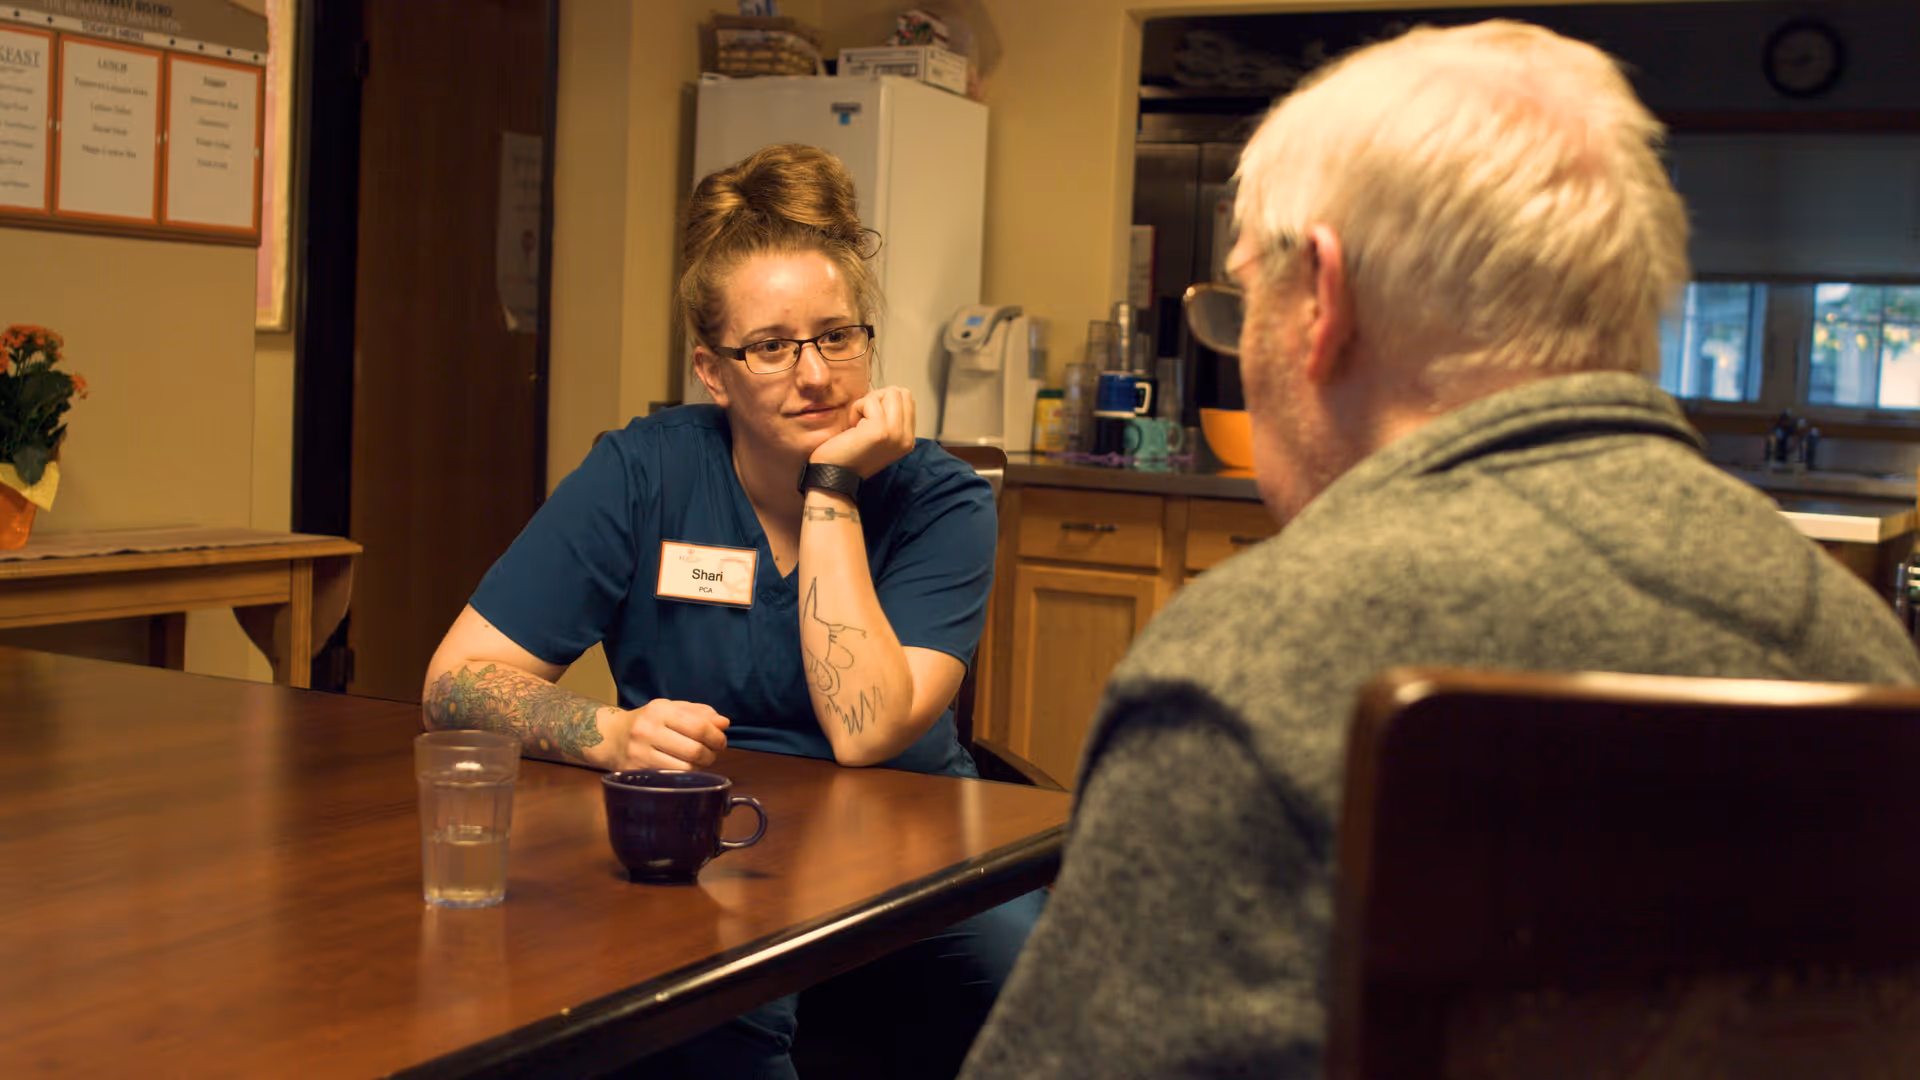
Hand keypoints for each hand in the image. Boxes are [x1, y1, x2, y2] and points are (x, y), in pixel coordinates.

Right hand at [591, 699, 729, 770]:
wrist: (610, 737)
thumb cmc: (648, 722)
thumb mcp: (671, 709)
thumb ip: (699, 713)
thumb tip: (724, 723)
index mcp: (659, 710)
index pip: (698, 726)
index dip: (716, 737)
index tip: (721, 741)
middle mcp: (647, 730)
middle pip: (694, 750)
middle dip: (711, 754)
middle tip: (712, 753)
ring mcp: (639, 753)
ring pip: (685, 768)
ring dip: (700, 767)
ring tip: (699, 761)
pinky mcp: (635, 772)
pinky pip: (671, 778)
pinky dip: (685, 776)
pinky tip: (685, 769)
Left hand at [810, 387, 915, 477]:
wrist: (834, 477)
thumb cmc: (848, 454)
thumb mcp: (879, 436)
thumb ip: (890, 417)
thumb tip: (888, 393)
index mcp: (908, 439)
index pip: (907, 399)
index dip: (884, 402)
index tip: (869, 421)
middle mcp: (906, 438)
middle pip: (900, 393)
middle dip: (878, 400)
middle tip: (863, 421)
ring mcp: (896, 434)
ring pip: (889, 393)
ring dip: (867, 404)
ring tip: (858, 425)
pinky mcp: (881, 430)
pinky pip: (870, 401)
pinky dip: (856, 410)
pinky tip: (852, 429)